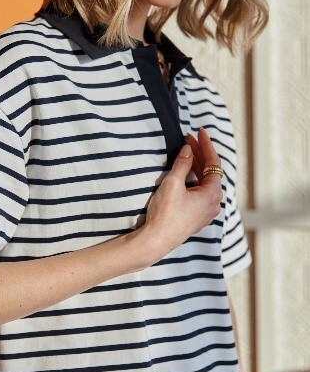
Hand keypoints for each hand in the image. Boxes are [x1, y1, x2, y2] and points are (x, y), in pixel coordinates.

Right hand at [136, 128, 222, 267]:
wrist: (156, 240)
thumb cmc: (165, 213)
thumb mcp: (173, 183)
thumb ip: (182, 164)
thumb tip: (188, 150)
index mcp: (212, 194)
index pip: (213, 163)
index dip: (206, 145)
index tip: (199, 131)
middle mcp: (214, 203)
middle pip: (210, 172)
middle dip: (199, 154)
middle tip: (187, 140)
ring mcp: (206, 212)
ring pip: (205, 183)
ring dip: (196, 167)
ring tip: (186, 153)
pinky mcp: (197, 217)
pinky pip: (200, 193)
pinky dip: (194, 180)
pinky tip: (185, 174)